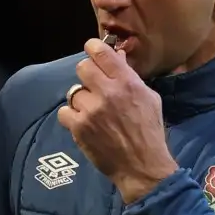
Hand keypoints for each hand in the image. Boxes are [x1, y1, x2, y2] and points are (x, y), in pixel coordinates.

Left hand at [58, 38, 178, 202]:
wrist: (142, 166)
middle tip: (94, 86)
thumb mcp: (150, 99)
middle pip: (82, 67)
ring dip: (82, 101)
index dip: (93, 48)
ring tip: (92, 112)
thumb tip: (116, 57)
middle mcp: (108, 92)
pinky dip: (72, 117)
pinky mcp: (79, 128)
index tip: (92, 51)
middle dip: (87, 75)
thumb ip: (131, 77)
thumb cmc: (149, 132)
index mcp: (127, 82)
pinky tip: (83, 123)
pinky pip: (64, 112)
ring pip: (74, 92)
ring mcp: (91, 111)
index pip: (101, 52)